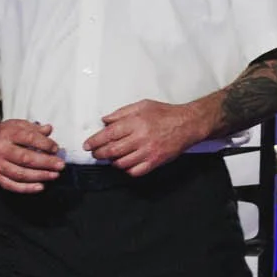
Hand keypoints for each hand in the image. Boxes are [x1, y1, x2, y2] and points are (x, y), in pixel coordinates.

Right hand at [0, 119, 65, 192]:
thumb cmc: (2, 133)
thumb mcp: (18, 124)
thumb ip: (34, 128)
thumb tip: (49, 130)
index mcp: (7, 134)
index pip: (30, 139)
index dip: (45, 144)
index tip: (56, 149)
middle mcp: (0, 150)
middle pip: (26, 158)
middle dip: (46, 163)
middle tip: (60, 165)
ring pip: (20, 174)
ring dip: (40, 176)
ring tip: (54, 175)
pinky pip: (11, 185)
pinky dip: (26, 188)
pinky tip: (40, 186)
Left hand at [83, 100, 207, 176]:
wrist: (188, 124)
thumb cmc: (166, 114)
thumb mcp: (143, 105)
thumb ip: (122, 112)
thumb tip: (105, 121)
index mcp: (136, 122)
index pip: (108, 134)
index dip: (94, 141)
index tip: (88, 145)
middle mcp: (141, 137)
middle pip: (111, 151)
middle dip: (99, 154)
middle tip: (96, 153)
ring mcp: (148, 151)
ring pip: (121, 163)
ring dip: (112, 162)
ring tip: (112, 158)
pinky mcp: (155, 161)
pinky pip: (135, 171)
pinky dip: (127, 169)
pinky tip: (127, 163)